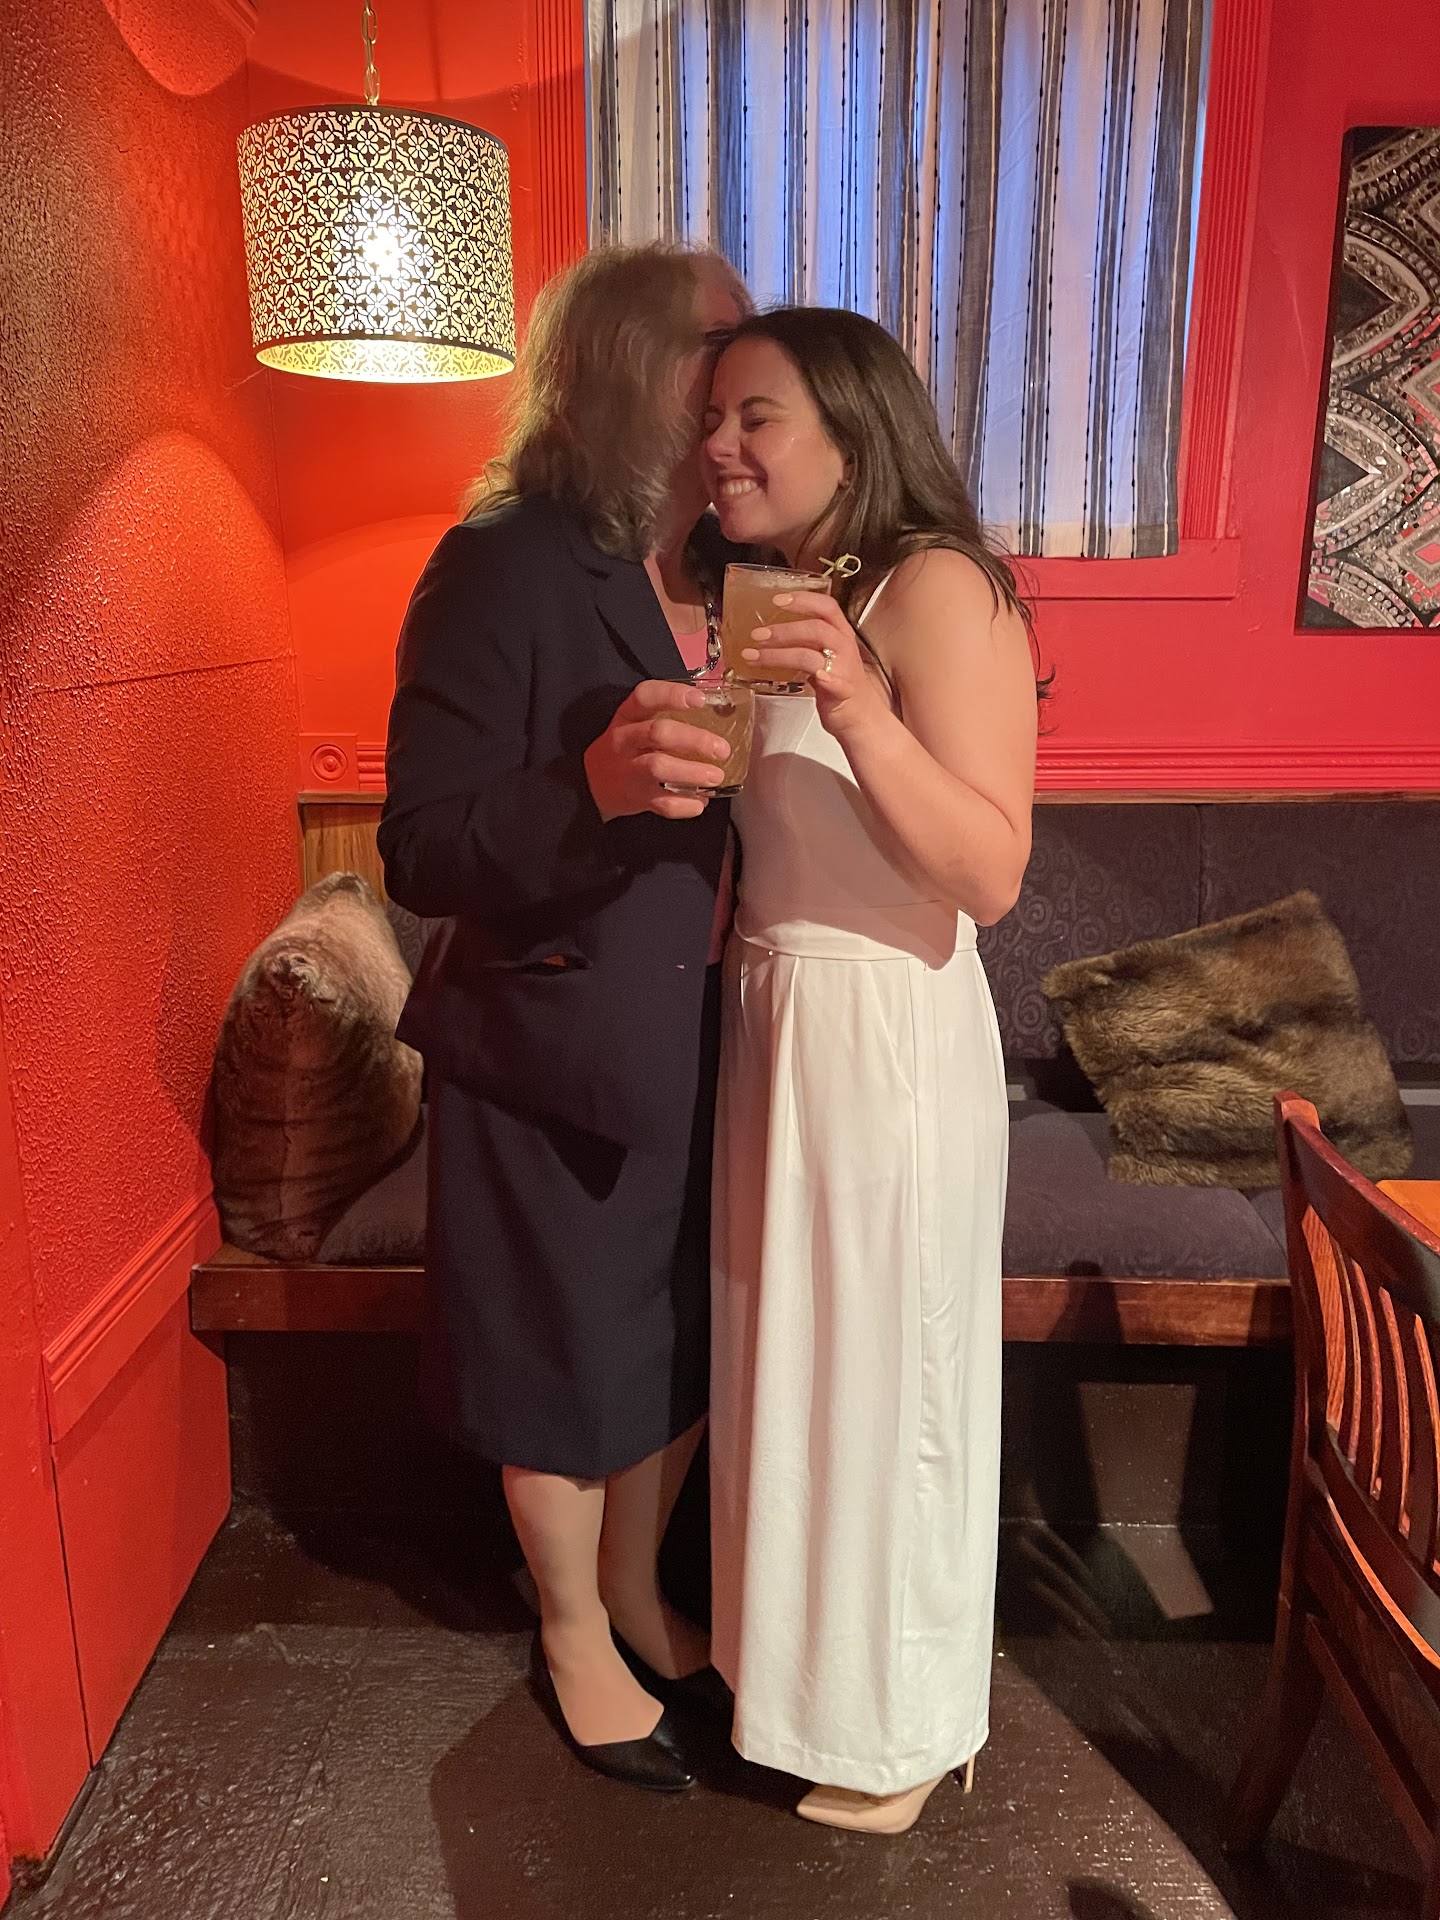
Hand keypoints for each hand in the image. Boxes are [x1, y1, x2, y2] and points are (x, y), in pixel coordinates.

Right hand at [583, 680, 730, 820]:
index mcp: (627, 717)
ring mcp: (628, 771)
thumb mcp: (635, 723)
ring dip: (692, 772)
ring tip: (716, 776)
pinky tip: (700, 801)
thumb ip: (667, 716)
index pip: (645, 697)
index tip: (700, 699)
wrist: (592, 784)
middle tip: (721, 749)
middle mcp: (625, 741)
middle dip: (694, 740)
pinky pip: (662, 803)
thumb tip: (718, 711)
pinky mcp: (636, 798)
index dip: (672, 695)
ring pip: (658, 768)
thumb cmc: (627, 748)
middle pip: (658, 733)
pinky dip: (685, 804)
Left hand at [742, 591, 889, 735]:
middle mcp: (844, 647)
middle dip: (783, 630)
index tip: (777, 600)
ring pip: (811, 654)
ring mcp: (845, 669)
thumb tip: (769, 634)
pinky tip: (817, 677)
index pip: (826, 607)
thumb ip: (804, 642)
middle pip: (816, 628)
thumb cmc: (838, 684)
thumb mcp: (822, 655)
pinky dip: (825, 677)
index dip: (803, 600)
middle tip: (757, 635)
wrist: (860, 715)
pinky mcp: (843, 691)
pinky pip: (835, 681)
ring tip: (755, 657)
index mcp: (840, 634)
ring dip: (780, 655)